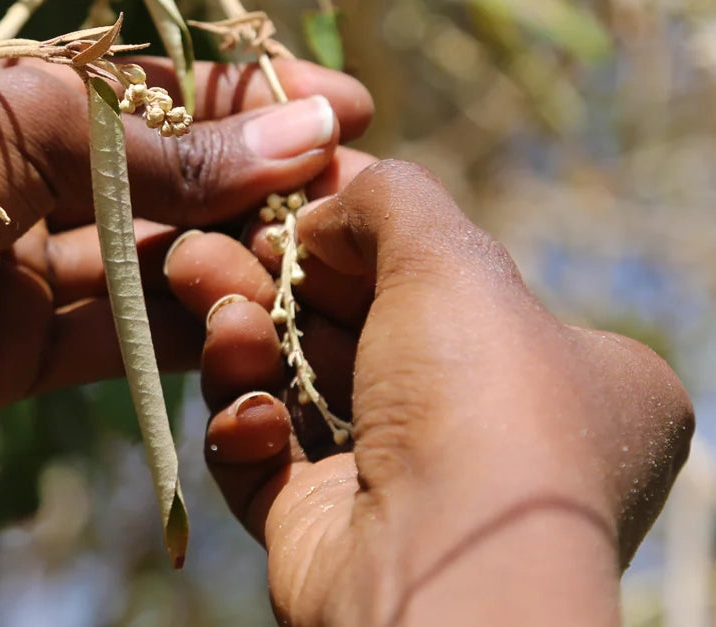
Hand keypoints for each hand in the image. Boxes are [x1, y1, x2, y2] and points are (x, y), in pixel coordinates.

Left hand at [0, 39, 371, 495]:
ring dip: (237, 255)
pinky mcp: (33, 345)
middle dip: (265, 181)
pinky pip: (131, 333)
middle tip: (349, 187)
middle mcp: (46, 173)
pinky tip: (255, 313)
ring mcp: (41, 260)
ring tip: (314, 253)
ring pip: (165, 257)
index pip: (173, 87)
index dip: (257, 95)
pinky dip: (191, 326)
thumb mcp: (42, 120)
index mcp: (37, 90)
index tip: (346, 105)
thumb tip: (304, 133)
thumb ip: (170, 146)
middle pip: (182, 176)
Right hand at [166, 160, 693, 626]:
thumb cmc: (475, 399)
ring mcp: (407, 483)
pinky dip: (250, 420)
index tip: (286, 191)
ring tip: (207, 300)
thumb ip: (388, 198)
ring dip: (246, 336)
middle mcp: (487, 427)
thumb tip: (322, 214)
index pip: (440, 267)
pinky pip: (271, 454)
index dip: (355, 221)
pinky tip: (252, 411)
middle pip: (352, 319)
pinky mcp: (330, 528)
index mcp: (560, 365)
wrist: (445, 577)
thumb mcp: (450, 257)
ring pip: (298, 381)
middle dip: (274, 277)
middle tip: (209, 244)